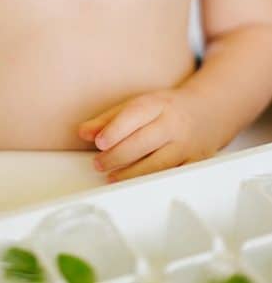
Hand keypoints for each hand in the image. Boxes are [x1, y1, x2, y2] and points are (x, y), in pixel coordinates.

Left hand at [78, 89, 216, 182]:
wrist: (209, 111)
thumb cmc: (167, 108)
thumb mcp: (139, 104)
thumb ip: (109, 118)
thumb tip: (83, 132)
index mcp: (159, 104)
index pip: (135, 115)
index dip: (116, 129)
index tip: (99, 142)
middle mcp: (174, 123)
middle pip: (145, 142)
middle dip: (118, 155)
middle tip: (98, 164)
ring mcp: (187, 145)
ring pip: (159, 163)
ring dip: (132, 173)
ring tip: (112, 177)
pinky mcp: (196, 163)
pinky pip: (174, 177)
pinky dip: (154, 183)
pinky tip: (137, 187)